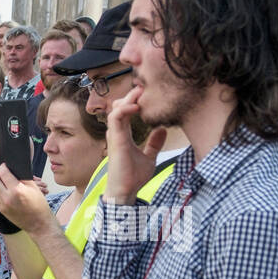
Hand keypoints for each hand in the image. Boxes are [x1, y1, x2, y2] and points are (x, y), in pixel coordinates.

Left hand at [0, 165, 55, 234]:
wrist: (38, 223)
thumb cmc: (39, 206)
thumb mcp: (34, 188)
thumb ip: (22, 178)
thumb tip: (13, 170)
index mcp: (17, 190)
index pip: (4, 174)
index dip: (3, 167)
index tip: (4, 166)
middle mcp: (7, 198)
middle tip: (1, 174)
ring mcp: (3, 205)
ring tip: (1, 182)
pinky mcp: (1, 210)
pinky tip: (3, 191)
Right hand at [103, 85, 166, 204]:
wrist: (125, 191)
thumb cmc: (133, 177)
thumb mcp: (149, 157)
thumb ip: (154, 144)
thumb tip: (162, 129)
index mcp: (124, 135)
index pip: (125, 111)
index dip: (134, 100)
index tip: (148, 93)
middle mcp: (117, 133)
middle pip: (119, 106)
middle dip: (131, 95)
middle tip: (145, 87)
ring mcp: (115, 136)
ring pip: (116, 109)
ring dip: (128, 99)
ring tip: (141, 92)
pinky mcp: (116, 140)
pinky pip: (115, 118)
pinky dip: (124, 109)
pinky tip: (137, 106)